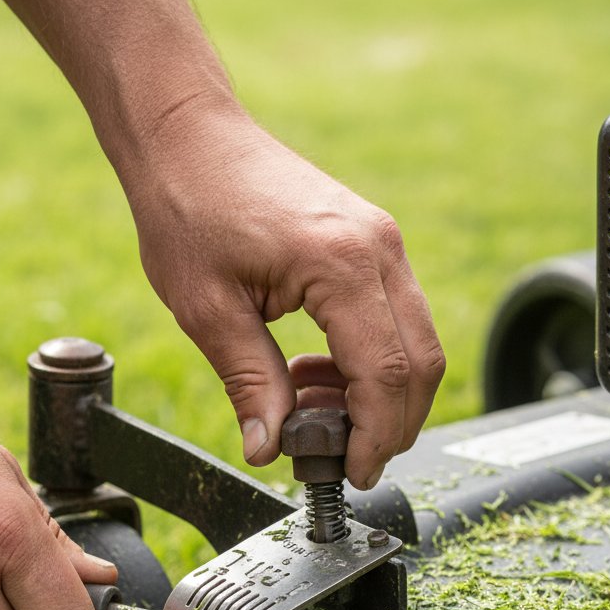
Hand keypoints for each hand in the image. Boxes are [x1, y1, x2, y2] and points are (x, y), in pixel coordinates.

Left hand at [128, 107, 444, 489]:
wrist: (188, 135)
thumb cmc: (188, 208)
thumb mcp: (206, 309)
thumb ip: (250, 381)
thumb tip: (269, 449)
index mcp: (343, 264)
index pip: (386, 373)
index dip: (375, 436)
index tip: (351, 474)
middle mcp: (380, 248)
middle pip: (421, 363)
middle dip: (391, 425)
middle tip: (342, 460)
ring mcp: (383, 240)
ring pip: (417, 342)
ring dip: (380, 395)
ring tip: (312, 412)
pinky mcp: (372, 242)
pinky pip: (394, 318)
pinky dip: (369, 361)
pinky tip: (313, 372)